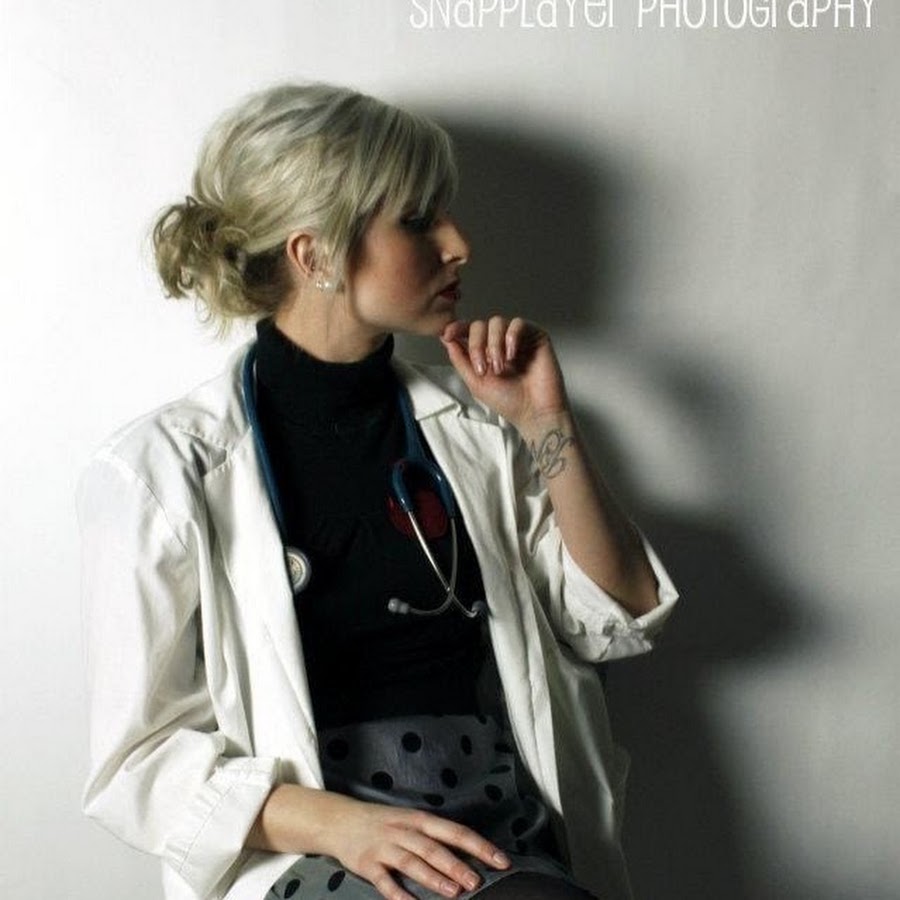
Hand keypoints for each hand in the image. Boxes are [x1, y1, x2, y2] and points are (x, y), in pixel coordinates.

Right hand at [324, 795, 510, 899]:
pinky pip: (384, 880)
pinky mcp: (366, 863)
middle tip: (476, 881)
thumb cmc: (383, 823)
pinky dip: (397, 893)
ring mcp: (384, 846)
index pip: (455, 831)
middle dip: (457, 864)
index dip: (479, 846)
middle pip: (434, 847)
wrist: (339, 819)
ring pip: (412, 861)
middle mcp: (403, 830)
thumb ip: (434, 836)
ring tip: (453, 891)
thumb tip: (469, 854)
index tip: (501, 860)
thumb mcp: (410, 820)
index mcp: (419, 819)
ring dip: (433, 877)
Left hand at [440, 317, 568, 431]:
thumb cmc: (509, 401)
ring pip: (497, 322)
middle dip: (477, 345)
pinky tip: (512, 355)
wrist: (534, 411)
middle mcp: (500, 342)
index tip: (447, 335)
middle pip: (480, 325)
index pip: (468, 331)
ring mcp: (517, 338)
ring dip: (494, 344)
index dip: (456, 328)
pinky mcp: (535, 336)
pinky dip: (511, 337)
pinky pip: (518, 323)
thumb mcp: (475, 382)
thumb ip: (461, 360)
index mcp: (485, 351)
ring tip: (500, 366)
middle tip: (483, 368)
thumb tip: (447, 339)